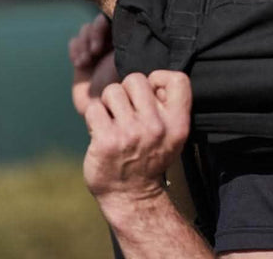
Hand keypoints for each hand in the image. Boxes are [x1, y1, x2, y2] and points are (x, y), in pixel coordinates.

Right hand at [69, 13, 118, 115]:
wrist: (109, 116)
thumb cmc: (127, 93)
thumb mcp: (130, 65)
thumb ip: (127, 44)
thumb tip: (123, 21)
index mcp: (127, 42)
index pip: (113, 19)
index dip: (104, 25)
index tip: (105, 44)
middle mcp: (112, 44)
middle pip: (97, 23)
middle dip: (93, 34)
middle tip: (94, 52)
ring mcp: (96, 51)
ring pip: (85, 31)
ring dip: (83, 43)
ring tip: (85, 61)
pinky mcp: (82, 59)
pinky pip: (74, 42)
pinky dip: (75, 49)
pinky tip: (80, 63)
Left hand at [82, 71, 191, 207]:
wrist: (131, 196)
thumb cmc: (149, 156)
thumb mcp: (172, 134)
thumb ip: (166, 106)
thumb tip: (151, 76)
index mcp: (177, 124)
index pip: (178, 79)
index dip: (159, 78)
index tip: (151, 94)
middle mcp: (156, 127)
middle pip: (135, 78)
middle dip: (127, 91)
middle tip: (127, 111)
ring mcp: (130, 133)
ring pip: (112, 91)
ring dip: (109, 104)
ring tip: (114, 122)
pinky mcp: (106, 140)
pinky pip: (94, 108)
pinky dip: (95, 118)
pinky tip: (101, 132)